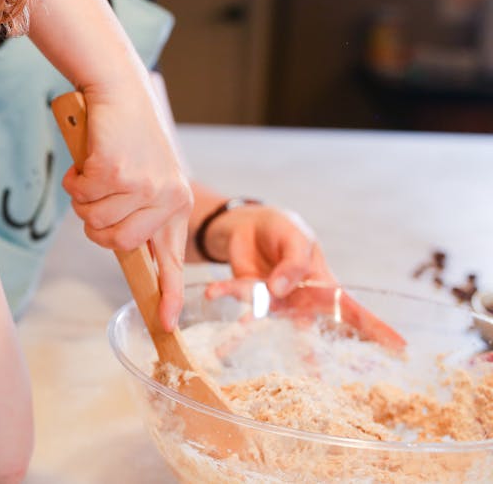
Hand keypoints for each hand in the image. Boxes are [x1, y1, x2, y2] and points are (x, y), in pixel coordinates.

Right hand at [60, 89, 192, 330]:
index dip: (168, 294)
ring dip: (83, 199)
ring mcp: (143, 186)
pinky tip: (90, 158)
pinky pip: (81, 196)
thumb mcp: (144, 175)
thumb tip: (117, 243)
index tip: (166, 324)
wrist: (119, 91)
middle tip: (96, 196)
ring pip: (94, 221)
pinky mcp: (116, 172)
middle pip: (116, 244)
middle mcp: (168, 198)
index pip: (174, 259)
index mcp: (178, 204)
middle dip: (95, 225)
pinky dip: (75, 179)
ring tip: (96, 172)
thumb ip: (137, 212)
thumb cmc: (127, 135)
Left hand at [203, 207, 405, 349]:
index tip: (401, 349)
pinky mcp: (245, 291)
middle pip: (309, 332)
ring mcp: (270, 300)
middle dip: (311, 359)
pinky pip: (232, 294)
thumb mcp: (296, 237)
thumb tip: (282, 288)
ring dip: (241, 335)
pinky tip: (207, 292)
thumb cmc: (284, 230)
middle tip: (314, 385)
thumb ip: (293, 262)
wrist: (251, 223)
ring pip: (259, 321)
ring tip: (223, 352)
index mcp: (322, 286)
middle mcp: (297, 300)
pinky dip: (220, 292)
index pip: (353, 310)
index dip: (377, 330)